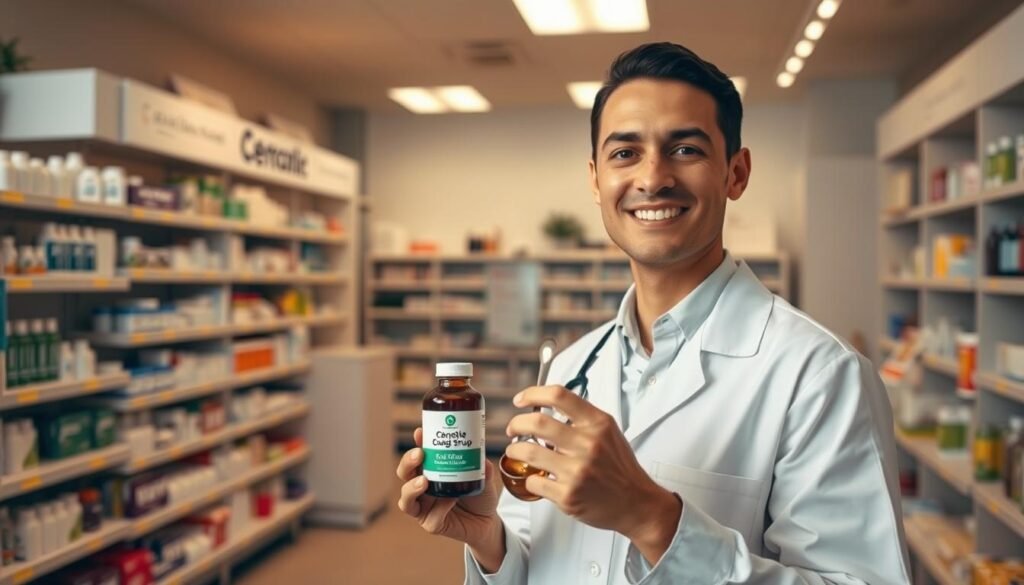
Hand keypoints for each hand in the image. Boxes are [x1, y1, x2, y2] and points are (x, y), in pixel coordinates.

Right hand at [396, 427, 505, 571]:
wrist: (487, 521)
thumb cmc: (480, 495)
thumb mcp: (483, 476)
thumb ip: (482, 466)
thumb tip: (481, 456)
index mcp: (431, 471)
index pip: (418, 456)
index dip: (417, 444)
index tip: (420, 432)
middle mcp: (423, 488)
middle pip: (404, 474)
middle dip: (407, 463)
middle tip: (419, 454)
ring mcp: (425, 507)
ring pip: (405, 500)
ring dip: (411, 489)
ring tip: (423, 481)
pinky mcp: (432, 524)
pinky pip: (430, 519)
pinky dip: (439, 510)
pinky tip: (450, 502)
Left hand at [505, 385, 681, 563]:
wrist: (636, 503)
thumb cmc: (620, 468)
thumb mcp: (609, 432)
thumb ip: (582, 418)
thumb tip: (548, 404)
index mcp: (597, 424)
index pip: (559, 395)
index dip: (533, 394)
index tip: (521, 400)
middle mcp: (587, 444)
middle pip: (536, 422)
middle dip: (516, 424)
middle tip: (513, 428)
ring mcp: (577, 471)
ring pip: (529, 452)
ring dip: (515, 450)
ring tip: (516, 450)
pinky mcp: (568, 495)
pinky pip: (534, 481)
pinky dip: (530, 478)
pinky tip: (536, 477)